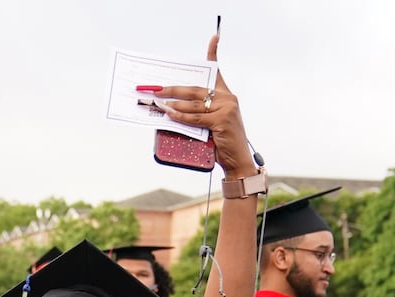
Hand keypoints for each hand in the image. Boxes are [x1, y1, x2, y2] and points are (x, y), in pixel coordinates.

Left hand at [153, 35, 254, 176]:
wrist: (238, 160)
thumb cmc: (222, 143)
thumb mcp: (211, 123)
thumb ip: (198, 113)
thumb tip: (172, 109)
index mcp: (226, 95)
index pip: (218, 71)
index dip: (215, 53)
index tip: (214, 37)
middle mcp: (228, 98)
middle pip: (196, 89)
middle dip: (173, 89)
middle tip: (156, 89)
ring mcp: (226, 108)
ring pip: (193, 103)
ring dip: (173, 104)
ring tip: (158, 103)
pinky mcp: (222, 120)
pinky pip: (195, 117)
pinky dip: (180, 116)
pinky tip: (169, 114)